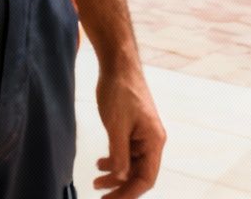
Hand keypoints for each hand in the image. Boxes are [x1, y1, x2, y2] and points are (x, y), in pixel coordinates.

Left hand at [91, 62, 164, 197]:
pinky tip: (100, 163)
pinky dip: (113, 161)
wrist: (118, 65)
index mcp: (154, 141)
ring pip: (131, 165)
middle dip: (120, 188)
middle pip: (138, 175)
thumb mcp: (115, 124)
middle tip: (101, 198)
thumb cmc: (120, 90)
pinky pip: (125, 153)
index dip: (129, 193)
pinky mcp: (132, 130)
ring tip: (96, 183)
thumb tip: (120, 178)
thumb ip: (119, 153)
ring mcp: (142, 135)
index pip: (146, 178)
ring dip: (115, 176)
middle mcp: (151, 141)